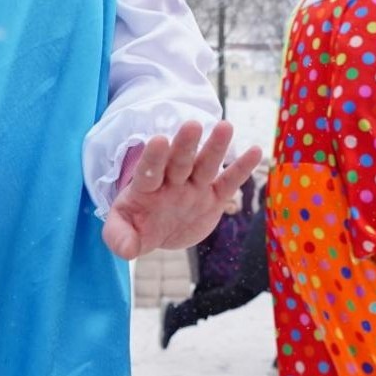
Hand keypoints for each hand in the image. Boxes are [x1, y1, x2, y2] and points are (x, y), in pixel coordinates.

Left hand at [101, 120, 262, 259]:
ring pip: (205, 165)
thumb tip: (127, 251)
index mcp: (147, 187)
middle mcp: (172, 181)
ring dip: (215, 147)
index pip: (149, 171)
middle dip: (185, 145)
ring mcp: (194, 187)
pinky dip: (241, 168)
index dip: (154, 157)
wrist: (160, 229)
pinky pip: (229, 182)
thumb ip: (119, 238)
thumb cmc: (138, 224)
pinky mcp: (214, 197)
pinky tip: (257, 151)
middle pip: (179, 162)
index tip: (158, 140)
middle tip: (192, 124)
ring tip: (226, 126)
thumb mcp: (123, 232)